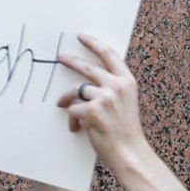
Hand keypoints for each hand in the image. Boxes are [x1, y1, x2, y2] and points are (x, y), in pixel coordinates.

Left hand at [56, 35, 150, 168]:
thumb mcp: (125, 102)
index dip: (94, 43)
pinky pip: (72, 109)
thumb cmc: (125, 131)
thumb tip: (88, 79)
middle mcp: (117, 86)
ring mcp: (105, 97)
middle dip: (71, 61)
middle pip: (88, 67)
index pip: (109, 54)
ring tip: (62, 105)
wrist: (129, 153)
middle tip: (60, 57)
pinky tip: (77, 128)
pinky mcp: (92, 110)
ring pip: (76, 90)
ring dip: (67, 99)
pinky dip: (72, 120)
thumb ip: (113, 87)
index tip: (82, 37)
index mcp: (127, 82)